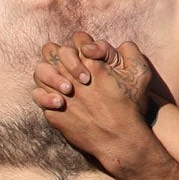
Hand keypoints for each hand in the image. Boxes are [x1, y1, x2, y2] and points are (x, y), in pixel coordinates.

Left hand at [31, 30, 158, 170]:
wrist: (120, 139)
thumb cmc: (130, 106)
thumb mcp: (140, 73)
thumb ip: (130, 51)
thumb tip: (118, 44)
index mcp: (91, 63)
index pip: (78, 39)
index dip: (83, 45)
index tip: (88, 56)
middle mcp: (72, 76)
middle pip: (52, 50)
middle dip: (59, 54)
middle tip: (70, 66)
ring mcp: (60, 94)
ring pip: (40, 71)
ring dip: (49, 73)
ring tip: (63, 83)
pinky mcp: (54, 113)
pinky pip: (38, 96)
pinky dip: (44, 96)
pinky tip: (57, 100)